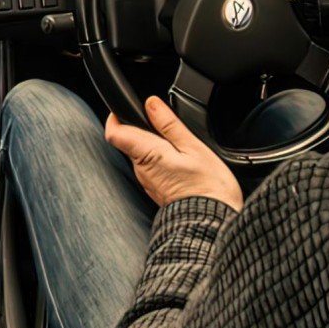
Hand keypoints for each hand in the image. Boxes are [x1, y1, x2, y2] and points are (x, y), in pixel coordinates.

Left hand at [105, 97, 242, 209]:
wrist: (213, 223)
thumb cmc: (209, 187)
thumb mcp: (193, 147)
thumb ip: (170, 125)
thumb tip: (151, 104)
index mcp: (147, 155)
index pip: (114, 133)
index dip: (117, 116)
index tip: (129, 107)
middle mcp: (141, 170)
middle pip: (128, 141)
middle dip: (140, 128)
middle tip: (164, 123)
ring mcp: (148, 182)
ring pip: (140, 154)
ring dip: (152, 144)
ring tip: (178, 144)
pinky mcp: (156, 190)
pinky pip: (151, 168)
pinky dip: (160, 159)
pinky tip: (180, 161)